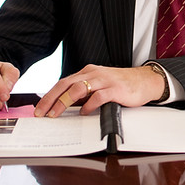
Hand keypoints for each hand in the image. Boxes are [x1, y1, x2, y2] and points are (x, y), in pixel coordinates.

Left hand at [34, 64, 164, 117]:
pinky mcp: (115, 89)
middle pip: (66, 84)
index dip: (49, 95)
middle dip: (51, 99)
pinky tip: (84, 112)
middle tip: (42, 112)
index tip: (40, 108)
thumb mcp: (99, 84)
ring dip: (64, 102)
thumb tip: (65, 104)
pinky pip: (98, 96)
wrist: (144, 81)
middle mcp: (94, 73)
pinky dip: (88, 105)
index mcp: (88, 72)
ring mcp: (104, 80)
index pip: (63, 82)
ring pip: (78, 88)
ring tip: (56, 114)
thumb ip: (84, 92)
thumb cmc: (121, 84)